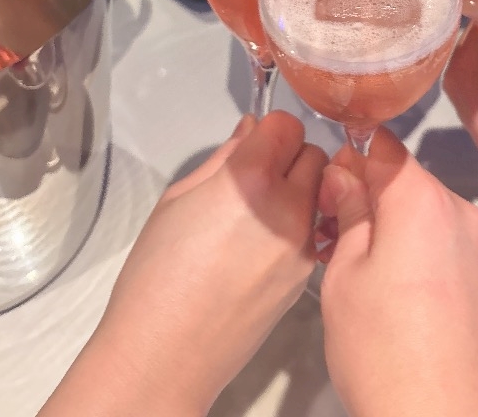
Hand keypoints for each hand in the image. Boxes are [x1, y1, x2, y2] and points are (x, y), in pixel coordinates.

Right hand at [39, 112, 326, 416]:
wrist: (166, 353)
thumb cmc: (157, 280)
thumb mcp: (178, 198)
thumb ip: (223, 157)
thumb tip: (249, 133)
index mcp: (249, 181)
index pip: (287, 125)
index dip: (269, 128)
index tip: (256, 139)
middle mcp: (286, 209)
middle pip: (314, 153)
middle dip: (289, 155)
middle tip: (257, 171)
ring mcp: (301, 245)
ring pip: (320, 191)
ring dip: (299, 188)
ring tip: (259, 209)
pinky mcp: (306, 274)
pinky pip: (314, 229)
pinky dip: (299, 224)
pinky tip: (262, 242)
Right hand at [318, 128, 477, 416]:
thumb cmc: (388, 356)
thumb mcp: (346, 275)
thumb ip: (347, 213)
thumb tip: (344, 176)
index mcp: (423, 200)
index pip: (382, 145)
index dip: (348, 156)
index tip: (326, 185)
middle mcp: (459, 213)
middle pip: (404, 178)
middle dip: (366, 195)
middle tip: (331, 232)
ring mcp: (477, 248)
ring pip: (422, 212)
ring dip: (388, 225)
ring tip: (354, 270)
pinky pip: (441, 243)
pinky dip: (413, 252)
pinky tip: (387, 293)